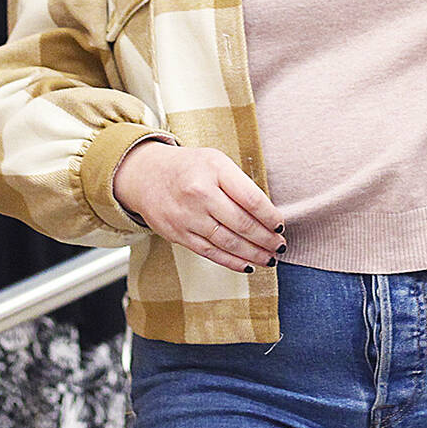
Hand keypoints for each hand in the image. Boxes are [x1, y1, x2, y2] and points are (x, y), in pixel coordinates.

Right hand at [112, 139, 286, 273]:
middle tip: (279, 246)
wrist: (146, 175)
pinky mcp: (179, 234)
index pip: (251, 198)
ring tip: (269, 258)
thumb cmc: (189, 167)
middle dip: (266, 239)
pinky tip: (248, 265)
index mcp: (215, 169)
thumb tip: (267, 215)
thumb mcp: (216, 162)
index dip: (270, 216)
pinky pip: (211, 252)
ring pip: (228, 242)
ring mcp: (188, 216)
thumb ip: (239, 184)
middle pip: (242, 223)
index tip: (280, 226)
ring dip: (253, 254)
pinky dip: (232, 262)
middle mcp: (200, 193)